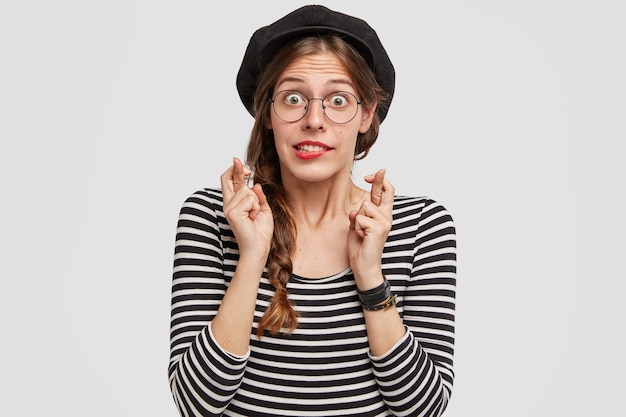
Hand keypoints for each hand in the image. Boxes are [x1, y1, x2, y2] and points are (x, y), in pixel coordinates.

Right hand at [220, 157, 273, 259]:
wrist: (259, 247)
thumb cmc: (260, 231)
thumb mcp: (263, 209)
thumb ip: (258, 196)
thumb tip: (255, 184)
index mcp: (234, 203)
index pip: (230, 182)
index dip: (234, 170)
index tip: (238, 161)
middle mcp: (229, 204)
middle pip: (228, 179)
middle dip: (236, 169)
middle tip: (240, 162)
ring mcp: (229, 208)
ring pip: (247, 191)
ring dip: (256, 202)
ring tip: (254, 215)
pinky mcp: (233, 212)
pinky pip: (250, 199)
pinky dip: (256, 207)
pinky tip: (253, 217)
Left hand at [348, 169, 393, 287]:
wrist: (364, 265)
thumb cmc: (360, 246)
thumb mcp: (356, 225)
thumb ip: (359, 214)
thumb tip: (356, 210)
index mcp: (383, 215)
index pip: (386, 192)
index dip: (381, 180)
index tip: (379, 171)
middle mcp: (387, 217)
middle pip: (374, 196)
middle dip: (366, 199)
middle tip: (364, 210)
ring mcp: (384, 222)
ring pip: (363, 207)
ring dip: (356, 220)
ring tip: (361, 233)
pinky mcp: (379, 229)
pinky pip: (359, 219)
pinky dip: (356, 228)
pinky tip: (362, 237)